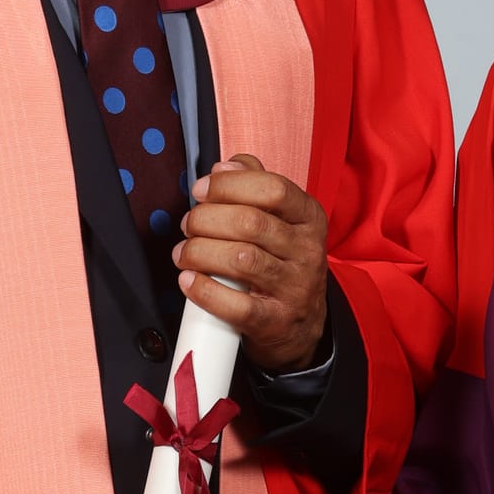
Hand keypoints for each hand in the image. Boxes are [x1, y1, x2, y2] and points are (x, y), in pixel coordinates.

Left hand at [173, 154, 329, 373]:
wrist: (301, 327)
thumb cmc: (282, 264)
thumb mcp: (282, 221)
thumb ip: (255, 186)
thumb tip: (224, 167)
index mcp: (308, 218)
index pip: (273, 189)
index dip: (230, 185)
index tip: (201, 190)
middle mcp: (307, 251)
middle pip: (250, 223)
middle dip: (206, 220)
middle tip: (188, 226)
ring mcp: (295, 288)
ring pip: (241, 260)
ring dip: (199, 252)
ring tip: (184, 254)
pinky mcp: (276, 321)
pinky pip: (237, 306)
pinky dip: (204, 291)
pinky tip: (189, 281)